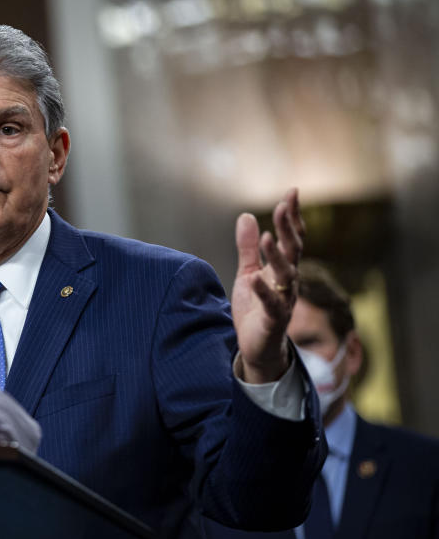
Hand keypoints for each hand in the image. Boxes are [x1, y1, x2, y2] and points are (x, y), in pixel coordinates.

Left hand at [232, 188, 304, 382]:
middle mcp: (288, 282)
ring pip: (286, 276)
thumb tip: (245, 216)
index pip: (292, 238)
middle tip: (282, 206)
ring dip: (277, 257)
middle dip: (288, 228)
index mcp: (282, 269)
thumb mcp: (248, 272)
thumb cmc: (255, 308)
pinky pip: (272, 304)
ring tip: (265, 238)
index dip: (292, 217)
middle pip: (293, 251)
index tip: (292, 192)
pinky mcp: (273, 320)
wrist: (257, 345)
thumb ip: (247, 247)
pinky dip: (264, 291)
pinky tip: (255, 278)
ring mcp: (283, 300)